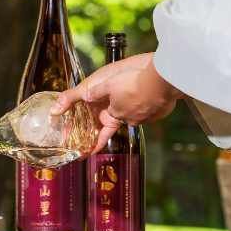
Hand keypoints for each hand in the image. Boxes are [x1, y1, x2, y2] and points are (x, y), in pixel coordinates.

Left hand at [50, 53, 183, 151]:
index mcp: (116, 115)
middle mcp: (132, 119)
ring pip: (134, 111)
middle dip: (114, 112)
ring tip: (131, 92)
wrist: (165, 78)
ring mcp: (147, 115)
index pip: (103, 133)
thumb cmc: (134, 81)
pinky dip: (145, 101)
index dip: (95, 142)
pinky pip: (149, 108)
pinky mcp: (160, 110)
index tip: (88, 152)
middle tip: (112, 105)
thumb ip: (86, 94)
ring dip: (131, 104)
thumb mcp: (104, 84)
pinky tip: (146, 91)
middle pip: (119, 118)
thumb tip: (65, 105)